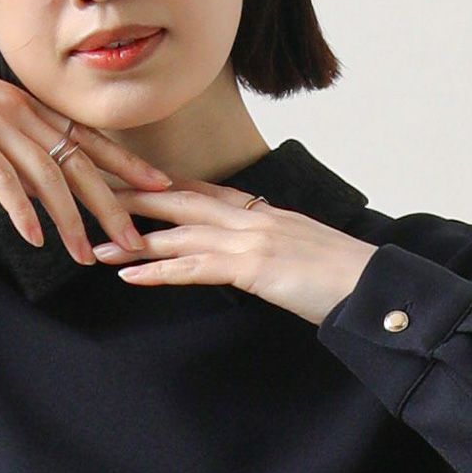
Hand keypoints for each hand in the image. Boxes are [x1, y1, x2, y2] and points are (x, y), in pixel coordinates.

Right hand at [0, 23, 169, 265]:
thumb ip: (14, 145)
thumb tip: (37, 184)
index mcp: (29, 106)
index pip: (90, 138)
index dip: (128, 163)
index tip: (160, 186)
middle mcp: (21, 113)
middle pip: (80, 163)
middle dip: (112, 206)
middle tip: (136, 241)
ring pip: (47, 177)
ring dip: (70, 221)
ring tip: (85, 256)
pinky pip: (2, 178)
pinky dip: (21, 210)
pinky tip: (35, 238)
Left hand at [92, 175, 377, 324]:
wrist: (379, 289)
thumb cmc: (346, 281)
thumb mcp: (303, 257)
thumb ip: (272, 252)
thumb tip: (252, 263)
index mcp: (266, 213)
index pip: (204, 190)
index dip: (162, 186)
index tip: (127, 182)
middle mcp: (255, 217)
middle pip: (181, 198)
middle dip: (134, 197)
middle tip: (92, 197)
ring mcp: (254, 238)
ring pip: (180, 231)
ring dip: (134, 239)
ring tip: (96, 244)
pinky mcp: (256, 267)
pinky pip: (196, 267)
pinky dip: (159, 271)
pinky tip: (130, 276)